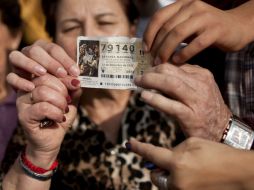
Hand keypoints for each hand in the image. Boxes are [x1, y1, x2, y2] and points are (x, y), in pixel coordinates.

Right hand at [7, 40, 79, 91]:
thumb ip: (71, 81)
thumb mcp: (68, 86)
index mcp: (46, 51)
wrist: (48, 108)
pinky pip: (10, 76)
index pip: (54, 49)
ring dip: (31, 64)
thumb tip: (77, 81)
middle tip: (62, 74)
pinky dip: (20, 81)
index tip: (75, 72)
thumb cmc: (60, 91)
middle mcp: (30, 54)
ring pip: (17, 56)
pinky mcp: (13, 79)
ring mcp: (19, 65)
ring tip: (43, 74)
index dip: (65, 60)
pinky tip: (31, 87)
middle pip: (36, 50)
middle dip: (50, 62)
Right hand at [16, 73, 80, 166]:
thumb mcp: (71, 101)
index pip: (48, 70)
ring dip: (60, 102)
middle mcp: (27, 89)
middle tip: (68, 102)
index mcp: (37, 82)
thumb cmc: (59, 118)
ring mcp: (23, 102)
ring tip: (63, 110)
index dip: (64, 76)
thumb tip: (77, 79)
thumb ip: (73, 90)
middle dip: (62, 90)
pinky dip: (56, 113)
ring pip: (43, 92)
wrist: (51, 140)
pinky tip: (59, 118)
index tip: (76, 84)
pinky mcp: (24, 115)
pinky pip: (43, 107)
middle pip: (44, 79)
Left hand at [129, 137, 251, 189]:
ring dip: (168, 177)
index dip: (138, 148)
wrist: (239, 172)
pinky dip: (177, 182)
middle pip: (155, 176)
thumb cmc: (217, 154)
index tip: (128, 144)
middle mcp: (177, 181)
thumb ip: (174, 149)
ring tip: (185, 169)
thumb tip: (164, 157)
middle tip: (169, 161)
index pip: (151, 153)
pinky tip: (191, 176)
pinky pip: (175, 188)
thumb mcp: (192, 143)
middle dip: (158, 169)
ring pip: (165, 185)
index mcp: (178, 162)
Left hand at [134, 63, 230, 140]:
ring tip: (138, 82)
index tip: (146, 69)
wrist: (223, 129)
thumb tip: (158, 73)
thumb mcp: (199, 87)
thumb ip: (183, 78)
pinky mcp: (191, 116)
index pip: (175, 64)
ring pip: (170, 84)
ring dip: (151, 81)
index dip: (157, 65)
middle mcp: (200, 85)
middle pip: (170, 71)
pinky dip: (155, 99)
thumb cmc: (205, 107)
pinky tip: (144, 96)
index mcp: (201, 75)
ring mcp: (196, 100)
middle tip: (138, 76)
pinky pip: (170, 105)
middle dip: (151, 72)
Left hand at [143, 0, 251, 64]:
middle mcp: (192, 7)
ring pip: (178, 34)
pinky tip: (177, 62)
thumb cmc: (206, 28)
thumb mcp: (187, 25)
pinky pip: (196, 44)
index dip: (149, 34)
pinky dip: (184, 54)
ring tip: (161, 63)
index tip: (145, 49)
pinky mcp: (216, 30)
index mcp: (182, 4)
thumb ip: (172, 30)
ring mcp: (205, 17)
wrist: (236, 27)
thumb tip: (151, 47)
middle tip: (153, 60)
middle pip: (167, 27)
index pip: (159, 17)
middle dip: (157, 46)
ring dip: (166, 50)